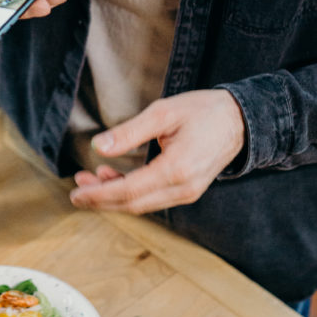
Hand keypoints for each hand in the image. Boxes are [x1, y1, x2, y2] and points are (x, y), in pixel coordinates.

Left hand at [69, 89, 245, 214]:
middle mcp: (183, 188)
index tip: (76, 193)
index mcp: (176, 169)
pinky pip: (152, 199)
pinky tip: (113, 178)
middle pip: (133, 204)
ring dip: (113, 196)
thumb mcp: (163, 113)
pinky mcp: (187, 190)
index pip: (129, 191)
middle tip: (77, 186)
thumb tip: (98, 147)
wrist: (240, 120)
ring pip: (142, 204)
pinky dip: (130, 192)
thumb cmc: (203, 112)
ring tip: (90, 178)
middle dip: (101, 198)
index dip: (99, 194)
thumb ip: (129, 133)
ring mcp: (187, 193)